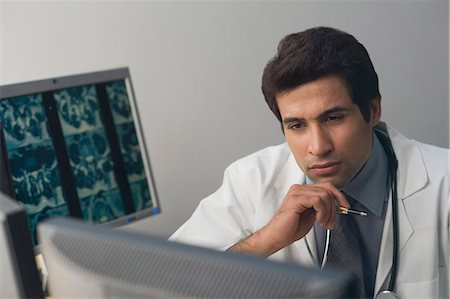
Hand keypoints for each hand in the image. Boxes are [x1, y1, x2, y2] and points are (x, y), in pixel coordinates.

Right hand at [228, 182, 348, 256]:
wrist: (277, 236)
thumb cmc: (290, 228)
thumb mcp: (312, 215)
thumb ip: (322, 207)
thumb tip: (337, 205)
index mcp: (302, 191)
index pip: (326, 186)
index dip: (339, 196)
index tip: (344, 207)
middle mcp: (299, 189)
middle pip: (328, 189)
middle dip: (335, 207)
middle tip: (331, 221)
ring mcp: (296, 192)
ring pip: (324, 195)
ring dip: (329, 212)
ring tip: (324, 223)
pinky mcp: (296, 199)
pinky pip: (318, 200)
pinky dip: (322, 212)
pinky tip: (318, 220)